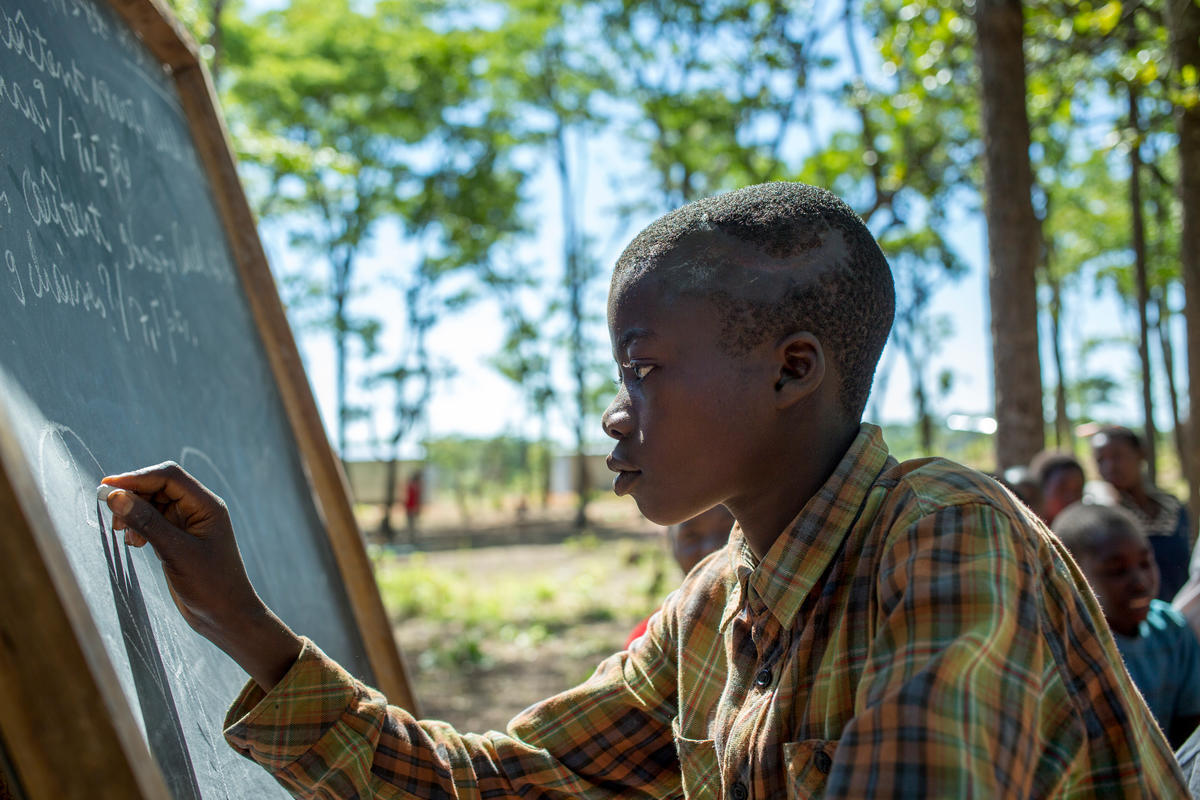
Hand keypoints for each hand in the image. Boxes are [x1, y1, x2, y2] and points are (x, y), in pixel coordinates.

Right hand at [101, 462, 301, 689]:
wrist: (226, 617)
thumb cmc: (211, 585)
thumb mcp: (176, 553)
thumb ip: (147, 523)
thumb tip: (116, 496)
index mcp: (207, 505)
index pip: (169, 477)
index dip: (137, 477)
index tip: (108, 486)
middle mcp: (198, 510)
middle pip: (159, 487)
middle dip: (133, 496)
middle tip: (111, 514)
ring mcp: (188, 524)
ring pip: (153, 504)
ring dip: (134, 513)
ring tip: (122, 533)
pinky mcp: (178, 540)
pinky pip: (153, 521)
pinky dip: (138, 527)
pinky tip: (133, 543)